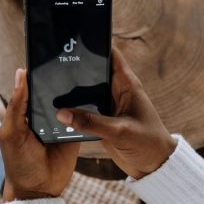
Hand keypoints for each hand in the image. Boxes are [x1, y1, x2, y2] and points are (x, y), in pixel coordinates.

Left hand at [0, 69, 79, 200]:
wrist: (39, 188)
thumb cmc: (18, 161)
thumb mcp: (11, 132)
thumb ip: (16, 106)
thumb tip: (20, 74)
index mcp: (25, 112)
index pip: (32, 86)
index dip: (37, 72)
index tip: (47, 56)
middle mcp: (43, 114)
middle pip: (52, 91)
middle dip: (59, 79)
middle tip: (70, 61)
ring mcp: (60, 122)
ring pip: (68, 101)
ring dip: (74, 93)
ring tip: (84, 74)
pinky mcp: (74, 131)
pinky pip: (81, 116)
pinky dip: (85, 108)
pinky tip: (92, 97)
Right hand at [56, 48, 176, 179]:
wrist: (153, 165)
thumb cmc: (147, 143)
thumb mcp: (120, 131)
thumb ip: (91, 122)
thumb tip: (62, 113)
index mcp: (127, 84)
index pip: (110, 54)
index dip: (95, 44)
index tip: (74, 38)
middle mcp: (116, 90)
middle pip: (94, 71)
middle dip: (76, 67)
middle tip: (53, 64)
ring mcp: (108, 104)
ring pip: (86, 90)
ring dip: (72, 90)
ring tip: (50, 86)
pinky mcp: (102, 118)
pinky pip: (84, 108)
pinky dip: (74, 108)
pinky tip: (58, 109)